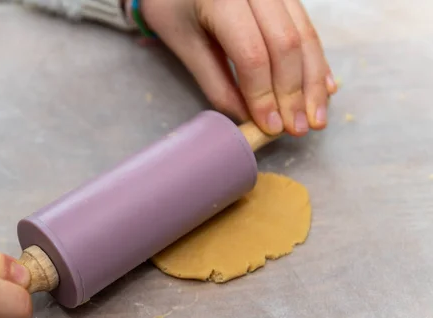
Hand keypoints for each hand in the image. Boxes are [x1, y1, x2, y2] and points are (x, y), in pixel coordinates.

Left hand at [141, 0, 336, 135]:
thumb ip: (216, 84)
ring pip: (304, 35)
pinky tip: (323, 88)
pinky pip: (307, 26)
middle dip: (295, 93)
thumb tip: (249, 120)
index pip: (252, 54)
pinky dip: (315, 61)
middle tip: (298, 129)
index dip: (264, 95)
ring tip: (316, 118)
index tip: (270, 127)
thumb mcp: (185, 46)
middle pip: (286, 44)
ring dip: (313, 81)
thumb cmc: (172, 7)